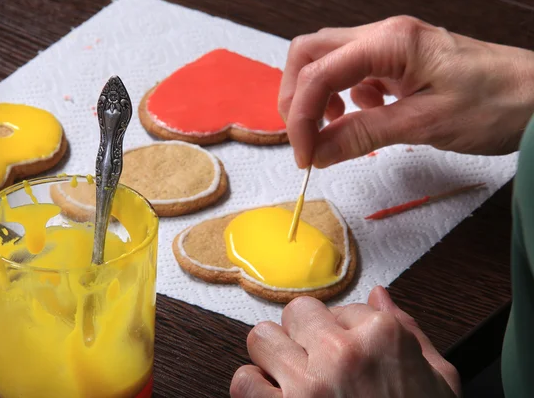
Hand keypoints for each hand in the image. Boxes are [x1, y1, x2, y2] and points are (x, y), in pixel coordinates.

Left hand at [230, 286, 460, 397]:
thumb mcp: (439, 381)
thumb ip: (411, 331)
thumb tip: (380, 295)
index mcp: (384, 337)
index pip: (344, 307)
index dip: (344, 331)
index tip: (349, 353)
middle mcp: (343, 353)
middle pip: (297, 312)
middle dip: (303, 334)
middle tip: (316, 359)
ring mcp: (309, 384)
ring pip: (262, 337)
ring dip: (273, 356)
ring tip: (291, 375)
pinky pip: (244, 382)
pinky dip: (253, 388)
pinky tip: (274, 396)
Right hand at [279, 16, 533, 167]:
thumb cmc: (496, 104)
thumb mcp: (424, 125)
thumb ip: (363, 135)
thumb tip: (317, 152)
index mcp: (390, 42)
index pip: (319, 73)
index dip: (301, 118)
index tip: (305, 157)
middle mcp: (384, 35)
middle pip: (310, 53)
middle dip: (296, 97)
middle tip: (303, 139)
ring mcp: (390, 47)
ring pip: (327, 61)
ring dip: (315, 96)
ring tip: (330, 129)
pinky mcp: (397, 63)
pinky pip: (352, 74)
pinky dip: (341, 99)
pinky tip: (360, 118)